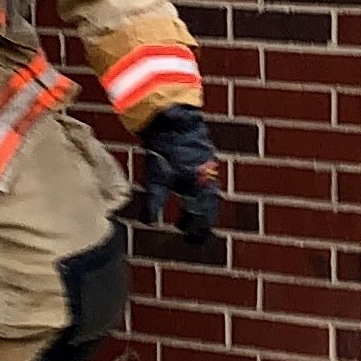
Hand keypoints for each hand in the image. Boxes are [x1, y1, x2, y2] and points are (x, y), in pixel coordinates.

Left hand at [139, 106, 220, 244]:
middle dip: (202, 222)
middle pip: (210, 208)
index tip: (190, 241)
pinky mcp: (205, 155)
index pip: (202, 218)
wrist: (173, 119)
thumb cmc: (165, 150)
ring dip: (202, 208)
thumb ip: (154, 204)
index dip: (196, 232)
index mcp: (199, 189)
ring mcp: (209, 166)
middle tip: (192, 232)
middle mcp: (209, 180)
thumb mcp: (156, 180)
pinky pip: (208, 182)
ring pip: (210, 195)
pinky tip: (191, 192)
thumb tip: (150, 223)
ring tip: (190, 216)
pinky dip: (201, 193)